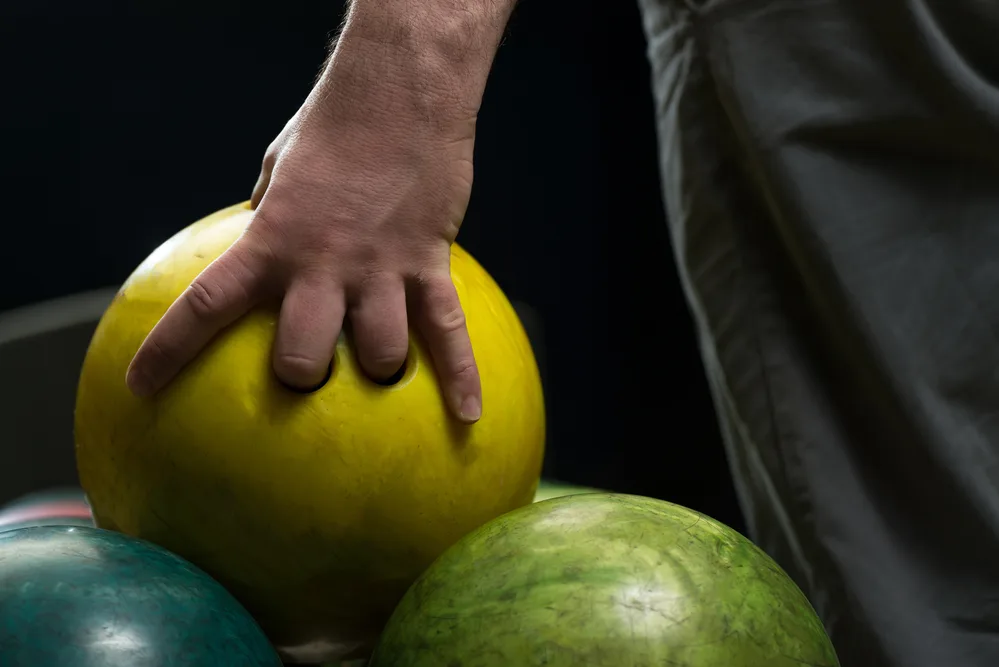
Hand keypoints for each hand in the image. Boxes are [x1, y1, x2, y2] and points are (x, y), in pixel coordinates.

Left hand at [125, 37, 482, 422]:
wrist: (400, 93)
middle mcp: (321, 266)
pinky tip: (469, 415)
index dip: (169, 353)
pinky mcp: (428, 263)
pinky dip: (461, 376)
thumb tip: (264, 245)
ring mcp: (379, 270)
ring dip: (378, 373)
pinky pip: (449, 331)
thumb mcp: (278, 167)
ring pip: (379, 354)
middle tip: (307, 374)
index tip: (142, 388)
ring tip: (380, 371)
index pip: (206, 305)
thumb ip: (268, 217)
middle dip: (300, 380)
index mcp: (272, 242)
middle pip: (302, 358)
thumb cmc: (334, 126)